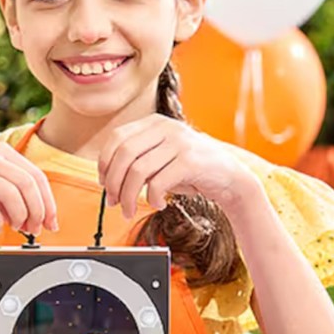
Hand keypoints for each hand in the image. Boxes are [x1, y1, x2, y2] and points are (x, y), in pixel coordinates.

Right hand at [0, 141, 57, 234]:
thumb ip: (10, 187)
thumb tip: (34, 214)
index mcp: (0, 149)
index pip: (36, 175)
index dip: (48, 202)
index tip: (51, 221)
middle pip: (27, 184)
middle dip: (37, 211)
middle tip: (36, 228)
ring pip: (10, 195)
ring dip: (20, 217)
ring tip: (17, 228)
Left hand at [98, 115, 255, 218]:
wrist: (230, 178)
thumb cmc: (190, 171)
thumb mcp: (160, 159)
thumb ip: (137, 162)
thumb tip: (107, 181)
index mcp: (154, 122)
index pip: (117, 138)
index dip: (104, 163)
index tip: (103, 183)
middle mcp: (166, 127)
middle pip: (124, 154)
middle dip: (113, 183)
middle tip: (114, 203)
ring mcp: (179, 142)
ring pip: (138, 171)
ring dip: (129, 197)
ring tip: (130, 210)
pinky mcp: (190, 160)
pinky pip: (158, 182)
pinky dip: (153, 198)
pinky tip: (159, 204)